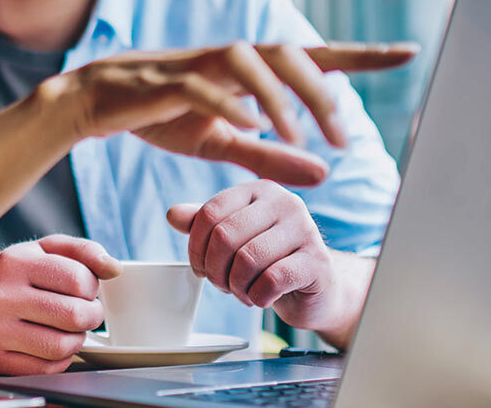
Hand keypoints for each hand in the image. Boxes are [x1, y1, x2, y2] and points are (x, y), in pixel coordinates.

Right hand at [0, 235, 118, 375]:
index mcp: (15, 262)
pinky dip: (59, 359)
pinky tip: (51, 345)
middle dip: (91, 316)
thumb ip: (82, 251)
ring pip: (62, 346)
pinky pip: (46, 369)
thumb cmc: (14, 276)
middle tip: (85, 312)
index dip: (92, 287)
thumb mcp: (43, 250)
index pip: (77, 279)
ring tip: (69, 329)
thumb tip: (113, 268)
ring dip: (77, 339)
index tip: (84, 289)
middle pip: (73, 315)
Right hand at [40, 42, 415, 186]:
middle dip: (322, 91)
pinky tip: (249, 125)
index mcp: (248, 70)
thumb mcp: (222, 142)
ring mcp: (195, 64)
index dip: (361, 54)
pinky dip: (229, 102)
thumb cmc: (160, 116)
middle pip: (288, 52)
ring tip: (298, 135)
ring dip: (280, 96)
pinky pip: (202, 85)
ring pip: (249, 60)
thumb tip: (326, 173)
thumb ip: (271, 155)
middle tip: (343, 138)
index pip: (313, 55)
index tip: (408, 51)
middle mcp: (228, 57)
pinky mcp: (163, 82)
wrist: (93, 104)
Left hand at [167, 181, 350, 335]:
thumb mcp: (234, 238)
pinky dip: (258, 297)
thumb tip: (172, 214)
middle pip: (225, 236)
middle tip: (222, 285)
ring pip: (247, 259)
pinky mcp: (318, 262)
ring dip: (236, 286)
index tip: (200, 268)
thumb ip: (205, 225)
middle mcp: (285, 202)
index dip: (196, 247)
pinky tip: (262, 298)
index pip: (210, 212)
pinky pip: (272, 280)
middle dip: (215, 270)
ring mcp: (306, 230)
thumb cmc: (270, 261)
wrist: (317, 289)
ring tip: (242, 292)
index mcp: (259, 190)